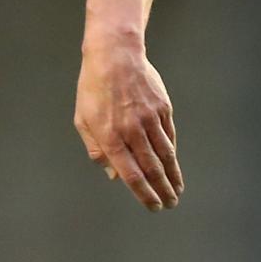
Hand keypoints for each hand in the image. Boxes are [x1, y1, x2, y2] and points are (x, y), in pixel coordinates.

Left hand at [74, 41, 181, 210]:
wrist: (115, 56)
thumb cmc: (93, 89)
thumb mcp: (83, 119)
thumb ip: (97, 149)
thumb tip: (112, 175)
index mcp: (110, 136)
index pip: (131, 174)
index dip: (143, 193)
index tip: (152, 206)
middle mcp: (132, 130)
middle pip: (152, 168)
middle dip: (162, 190)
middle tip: (169, 204)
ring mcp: (150, 119)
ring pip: (166, 154)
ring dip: (173, 176)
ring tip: (177, 191)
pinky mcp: (163, 108)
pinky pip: (169, 136)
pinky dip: (173, 153)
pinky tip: (173, 164)